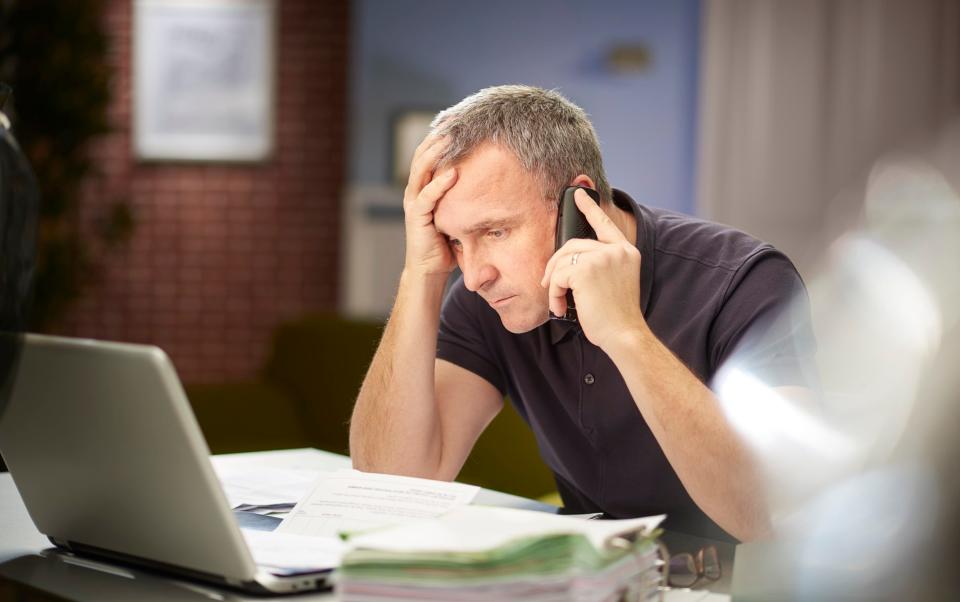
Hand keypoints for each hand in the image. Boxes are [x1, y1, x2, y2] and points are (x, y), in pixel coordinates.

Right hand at [403, 134, 458, 277]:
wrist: (429, 270)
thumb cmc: (446, 243)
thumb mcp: (457, 213)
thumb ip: (465, 196)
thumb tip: (494, 181)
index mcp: (423, 187)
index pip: (429, 154)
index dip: (441, 136)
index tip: (458, 120)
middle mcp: (415, 191)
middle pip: (422, 156)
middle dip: (438, 137)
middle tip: (455, 120)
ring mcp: (414, 203)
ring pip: (421, 171)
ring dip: (436, 153)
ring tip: (451, 138)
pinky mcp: (416, 218)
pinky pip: (426, 197)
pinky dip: (439, 184)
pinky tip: (453, 173)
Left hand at [540, 189, 647, 348]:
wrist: (624, 334)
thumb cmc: (616, 316)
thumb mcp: (614, 283)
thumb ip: (599, 265)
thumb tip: (566, 261)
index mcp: (626, 251)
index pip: (605, 223)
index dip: (589, 207)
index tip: (577, 193)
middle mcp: (617, 250)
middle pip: (572, 245)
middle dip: (555, 265)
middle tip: (548, 284)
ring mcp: (602, 257)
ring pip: (562, 261)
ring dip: (554, 284)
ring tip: (559, 303)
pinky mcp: (586, 269)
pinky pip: (557, 276)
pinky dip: (554, 293)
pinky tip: (560, 307)